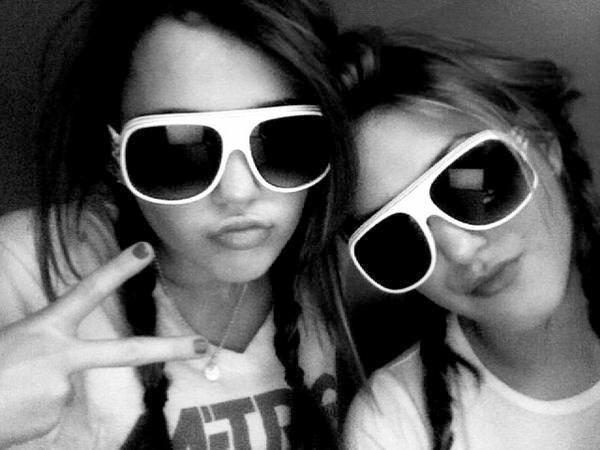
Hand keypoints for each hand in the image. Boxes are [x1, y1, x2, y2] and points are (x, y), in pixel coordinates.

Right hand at [0, 242, 205, 445]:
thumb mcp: (9, 340)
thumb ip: (42, 346)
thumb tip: (59, 368)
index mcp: (45, 330)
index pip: (87, 291)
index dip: (117, 269)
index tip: (146, 250)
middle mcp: (62, 359)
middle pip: (129, 352)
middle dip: (171, 347)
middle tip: (207, 346)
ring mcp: (62, 391)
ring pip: (66, 388)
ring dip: (42, 392)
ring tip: (7, 394)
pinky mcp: (54, 419)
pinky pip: (53, 412)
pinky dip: (35, 412)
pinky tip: (11, 411)